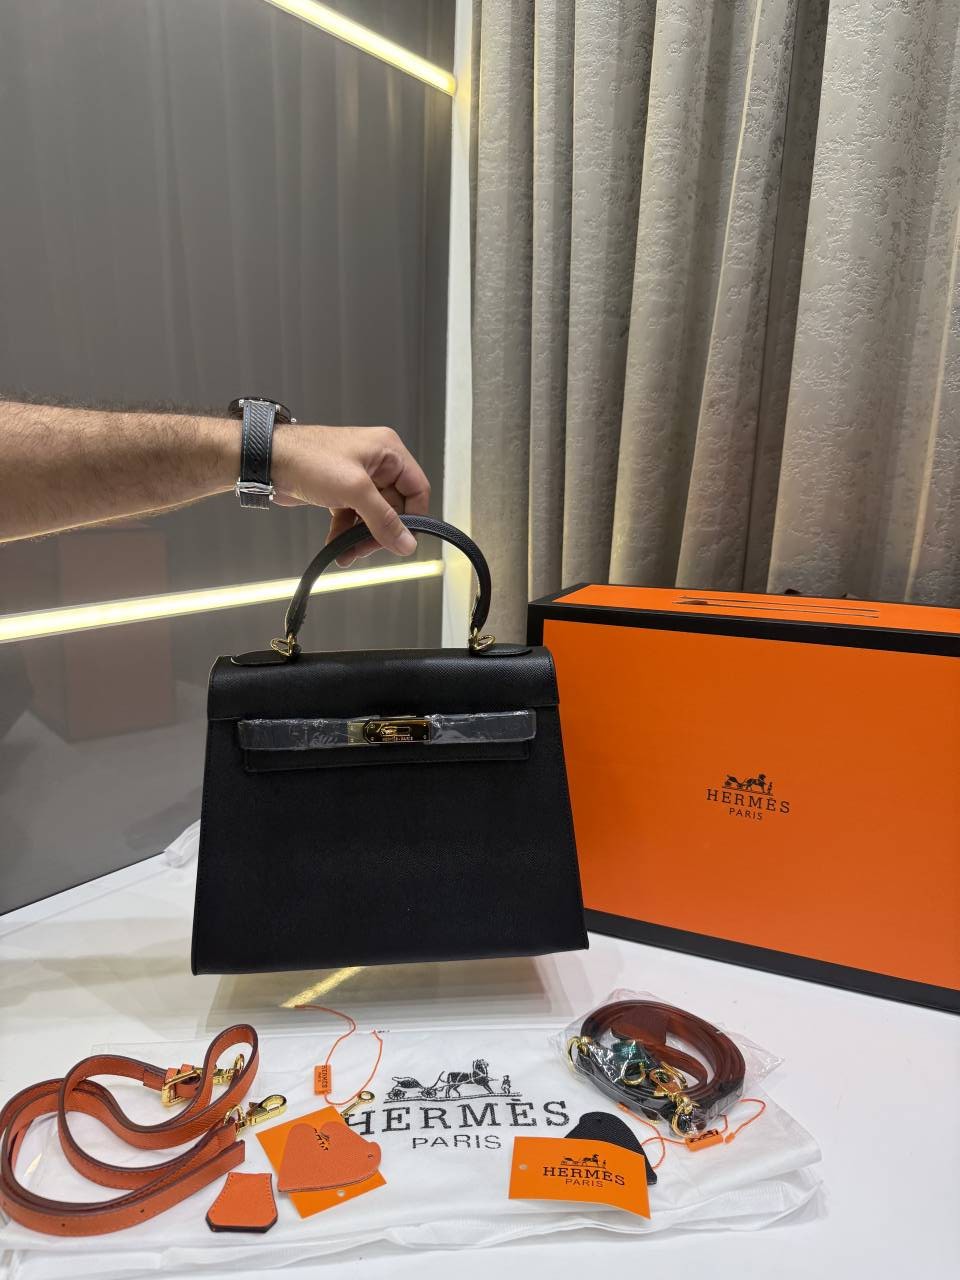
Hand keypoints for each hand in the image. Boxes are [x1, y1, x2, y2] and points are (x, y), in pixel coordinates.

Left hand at [271, 425, 429, 566]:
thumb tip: (406, 542)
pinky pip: (353, 516)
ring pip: (372, 515)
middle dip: (380, 531)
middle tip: (368, 548)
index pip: (417, 489)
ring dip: (361, 536)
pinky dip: (346, 532)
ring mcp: (357, 477)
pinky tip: (336, 545)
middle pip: (394, 507)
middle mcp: (376, 463)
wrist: (268, 461)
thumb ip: (384, 519)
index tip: (404, 540)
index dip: (413, 517)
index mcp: (388, 451)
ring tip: (349, 552)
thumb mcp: (354, 490)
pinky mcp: (340, 490)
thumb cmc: (307, 457)